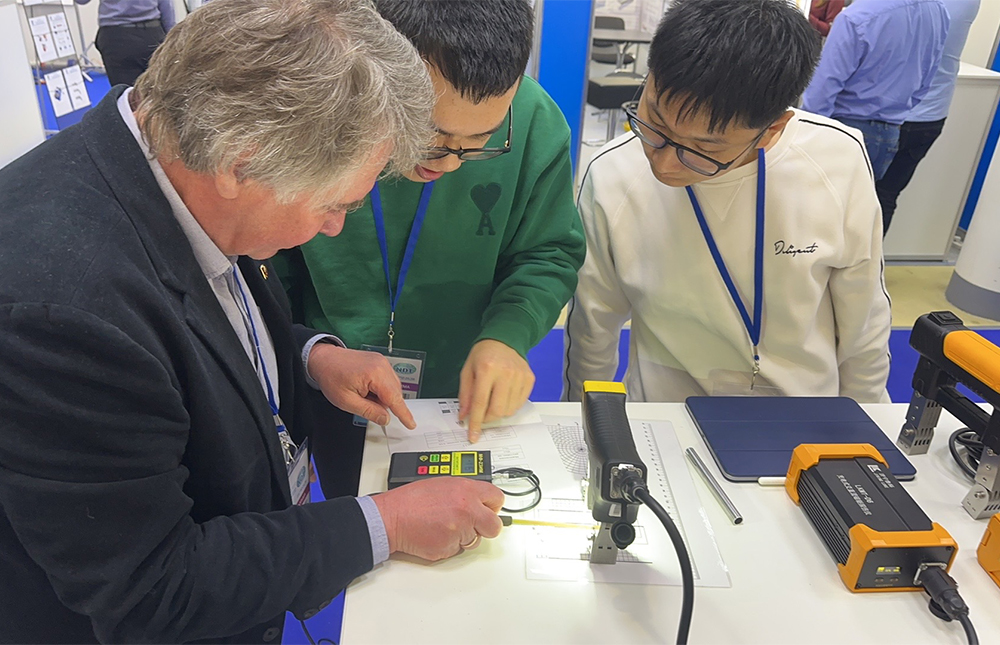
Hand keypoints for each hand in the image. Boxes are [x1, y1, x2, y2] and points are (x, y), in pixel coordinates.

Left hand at [307, 344, 415, 428]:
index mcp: (375, 374)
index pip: (395, 399)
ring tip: (363, 396)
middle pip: (395, 393)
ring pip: (392, 387)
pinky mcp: (379, 361)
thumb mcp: (347, 401)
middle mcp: (382, 365)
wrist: (323, 358)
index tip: (411, 424)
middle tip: (366, 406)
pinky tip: (366, 390)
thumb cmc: (331, 377)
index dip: (403, 414)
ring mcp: (382, 362)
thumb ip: (369, 411)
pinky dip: (380, 389)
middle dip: (385, 404)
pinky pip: (387, 380)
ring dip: (382, 396)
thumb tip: (385, 419)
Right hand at [372, 477, 503, 560]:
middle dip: (486, 527)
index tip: (489, 510)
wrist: (392, 516)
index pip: (497, 498)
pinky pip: (458, 549)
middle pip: (494, 526)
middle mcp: (467, 510)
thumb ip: (466, 493)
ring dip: (464, 536)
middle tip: (474, 525)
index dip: (493, 506)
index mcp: (467, 490)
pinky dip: (449, 545)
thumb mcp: (445, 484)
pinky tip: (436, 534)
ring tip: (444, 525)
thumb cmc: (413, 500)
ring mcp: (459, 530)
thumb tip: (479, 502)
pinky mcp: (449, 547)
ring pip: (474, 540)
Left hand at [459, 339, 534, 441]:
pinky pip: (519, 404)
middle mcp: (506, 373)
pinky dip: (509, 406)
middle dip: (487, 419)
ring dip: (498, 413)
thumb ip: (465, 394)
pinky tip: (503, 396)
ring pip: (509, 410)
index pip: (480, 403)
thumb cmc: (484, 354)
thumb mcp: (467, 370)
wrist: (504, 339)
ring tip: (493, 401)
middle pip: (497, 410)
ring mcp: (520, 377)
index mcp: (487, 369)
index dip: (476, 422)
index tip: (473, 435)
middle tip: (481, 416)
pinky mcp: (529, 380)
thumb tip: (464, 415)